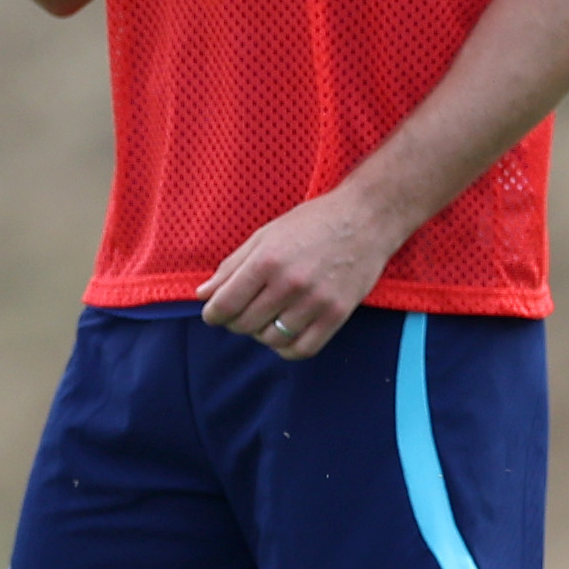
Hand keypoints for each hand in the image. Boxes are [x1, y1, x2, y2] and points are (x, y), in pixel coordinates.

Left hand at [197, 190, 399, 360]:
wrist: (365, 219)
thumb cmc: (311, 224)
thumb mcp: (265, 236)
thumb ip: (231, 267)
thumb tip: (202, 295)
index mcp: (267, 260)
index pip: (225, 305)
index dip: (212, 314)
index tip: (214, 313)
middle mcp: (290, 283)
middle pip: (244, 324)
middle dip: (235, 322)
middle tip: (243, 310)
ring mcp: (316, 301)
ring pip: (271, 339)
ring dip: (262, 333)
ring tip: (267, 316)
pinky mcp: (337, 315)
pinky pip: (302, 350)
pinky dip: (286, 347)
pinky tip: (285, 331)